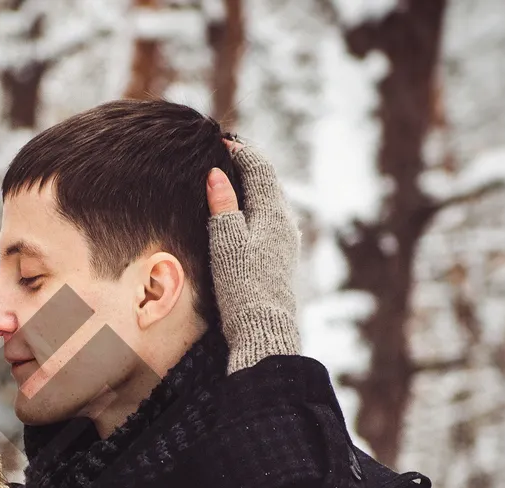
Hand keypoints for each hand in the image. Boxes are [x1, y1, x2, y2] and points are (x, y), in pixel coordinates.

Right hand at [206, 139, 301, 373]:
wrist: (264, 328)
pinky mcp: (282, 258)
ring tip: (231, 182)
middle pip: (269, 183)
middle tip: (226, 155)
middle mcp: (285, 223)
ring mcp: (286, 241)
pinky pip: (270, 220)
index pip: (260, 169)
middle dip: (249, 166)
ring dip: (253, 188)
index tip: (221, 141)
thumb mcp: (226, 242)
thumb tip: (218, 174)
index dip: (241, 152)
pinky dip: (255, 208)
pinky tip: (244, 217)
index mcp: (272, 213)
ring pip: (271, 202)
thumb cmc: (242, 286)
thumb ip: (222, 205)